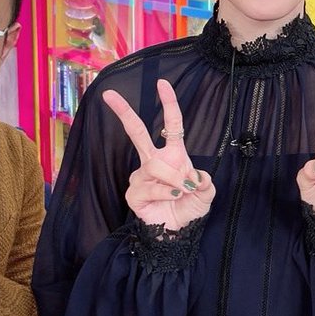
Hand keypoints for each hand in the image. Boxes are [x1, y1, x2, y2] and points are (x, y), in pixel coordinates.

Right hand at [102, 79, 214, 230]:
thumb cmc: (189, 208)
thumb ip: (206, 183)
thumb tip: (196, 176)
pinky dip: (166, 193)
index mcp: (173, 155)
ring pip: (155, 167)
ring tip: (183, 191)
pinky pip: (150, 187)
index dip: (168, 104)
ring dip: (174, 179)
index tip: (162, 83)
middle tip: (108, 94)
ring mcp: (141, 176)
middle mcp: (153, 161)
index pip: (170, 125)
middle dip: (123, 112)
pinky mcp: (133, 193)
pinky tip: (172, 199)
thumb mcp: (206, 195)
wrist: (178, 232)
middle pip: (136, 132)